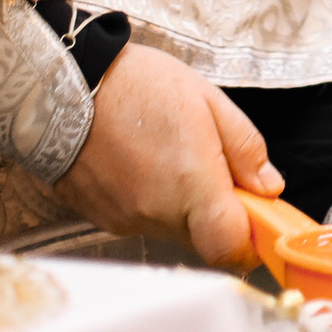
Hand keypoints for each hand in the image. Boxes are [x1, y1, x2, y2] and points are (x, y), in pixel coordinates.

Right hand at [49, 45, 279, 269]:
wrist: (62, 83)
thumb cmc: (138, 84)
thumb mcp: (208, 100)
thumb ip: (244, 149)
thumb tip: (268, 187)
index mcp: (191, 185)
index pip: (230, 248)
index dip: (250, 241)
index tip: (257, 217)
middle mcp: (156, 213)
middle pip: (201, 239)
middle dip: (216, 213)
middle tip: (212, 168)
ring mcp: (123, 218)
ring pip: (169, 229)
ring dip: (180, 205)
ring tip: (167, 153)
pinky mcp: (97, 216)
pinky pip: (137, 219)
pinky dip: (148, 199)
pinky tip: (138, 160)